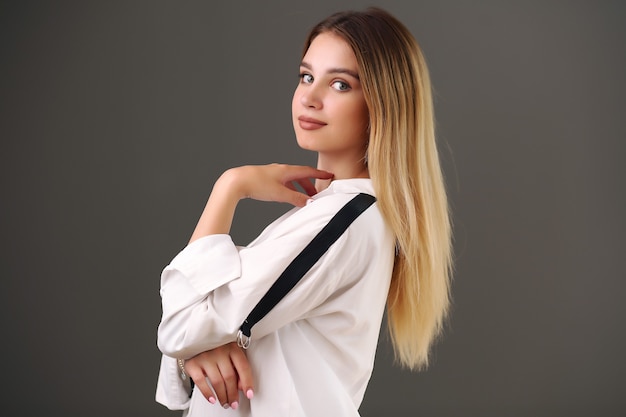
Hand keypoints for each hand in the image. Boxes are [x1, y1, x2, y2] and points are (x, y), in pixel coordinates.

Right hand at [184, 342, 253, 409]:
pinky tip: (212, 399)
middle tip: (234, 403)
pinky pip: (200, 382)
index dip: (248, 382)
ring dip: (222, 396)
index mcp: (232, 347)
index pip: (243, 366)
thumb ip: (238, 369)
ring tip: (225, 403)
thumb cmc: (217, 348)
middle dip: (233, 394)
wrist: (196, 339)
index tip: (249, 394)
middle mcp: (219, 351)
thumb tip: (242, 387)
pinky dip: (207, 393)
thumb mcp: (231, 354)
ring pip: (217, 382)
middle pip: (229, 377)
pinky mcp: (193, 363)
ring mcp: (205, 356)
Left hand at [190, 163, 332, 241]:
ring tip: (302, 197)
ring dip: (299, 187)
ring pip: (290, 179)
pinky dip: (289, 188)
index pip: (308, 171)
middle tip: (316, 194)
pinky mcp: (264, 179)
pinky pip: (282, 182)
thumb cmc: (256, 184)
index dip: (319, 174)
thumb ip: (295, 198)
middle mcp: (280, 169)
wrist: (236, 181)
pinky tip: (286, 195)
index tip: (328, 175)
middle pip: (300, 175)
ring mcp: (272, 173)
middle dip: (310, 184)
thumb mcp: (280, 194)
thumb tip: (308, 202)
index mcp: (286, 170)